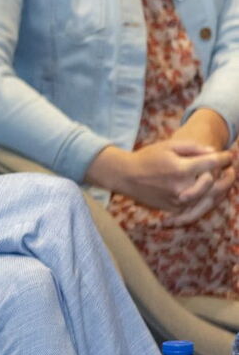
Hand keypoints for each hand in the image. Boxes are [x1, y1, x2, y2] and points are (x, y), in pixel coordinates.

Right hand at [88, 139, 234, 221]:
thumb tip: (214, 152)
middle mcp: (182, 186)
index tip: (228, 155)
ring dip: (219, 188)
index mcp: (181, 168)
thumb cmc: (147, 157)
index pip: (212, 163)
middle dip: (224, 174)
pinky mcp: (175, 208)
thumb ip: (193, 147)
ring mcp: (178, 200)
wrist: (125, 176)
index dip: (224, 158)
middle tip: (228, 168)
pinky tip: (208, 190)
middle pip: (214, 182)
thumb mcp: (168, 146)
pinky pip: (197, 205)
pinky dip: (206, 198)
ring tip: (223, 179)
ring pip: (208, 196)